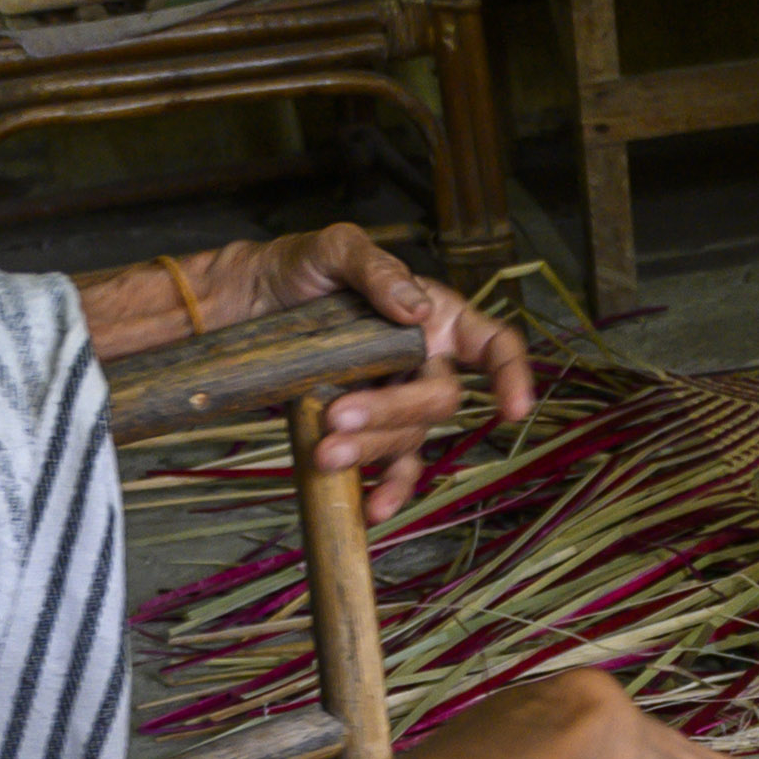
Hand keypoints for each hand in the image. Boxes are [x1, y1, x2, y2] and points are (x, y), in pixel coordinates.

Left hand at [236, 225, 537, 522]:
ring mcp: (396, 401)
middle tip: (339, 414)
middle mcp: (425, 363)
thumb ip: (377, 270)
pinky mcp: (366, 431)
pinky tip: (371, 508)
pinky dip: (387, 492)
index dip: (511, 375)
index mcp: (435, 317)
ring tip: (323, 450)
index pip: (493, 345)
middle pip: (439, 400)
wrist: (246, 304)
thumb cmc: (299, 269)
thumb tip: (417, 309)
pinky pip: (392, 470)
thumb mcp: (335, 250)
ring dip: (370, 449)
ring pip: (408, 439)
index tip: (512, 408)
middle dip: (393, 412)